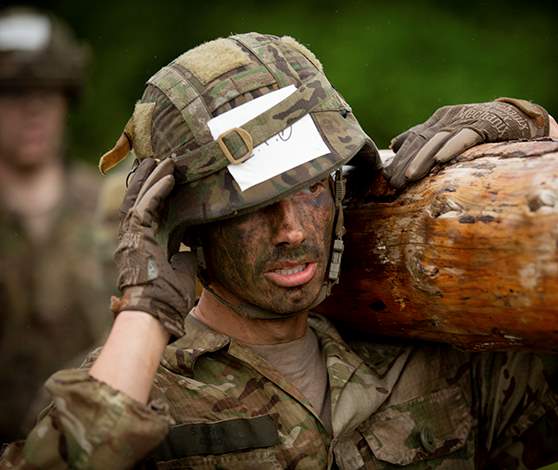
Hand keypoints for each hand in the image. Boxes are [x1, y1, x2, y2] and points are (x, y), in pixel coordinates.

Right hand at [111, 158, 195, 337]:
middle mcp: (136, 236)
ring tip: (164, 160)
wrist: (157, 312)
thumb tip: (194, 244)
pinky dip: (157, 191)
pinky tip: (169, 178)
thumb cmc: (170, 297)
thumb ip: (186, 253)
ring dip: (152, 178)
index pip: (149, 211)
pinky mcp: (136, 236)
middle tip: (160, 159)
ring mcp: (133, 236)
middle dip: (149, 178)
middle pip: (140, 199)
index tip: (167, 177)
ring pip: (140, 198)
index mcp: (146, 243)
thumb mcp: (183, 269)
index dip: (156, 193)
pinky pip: (146, 207)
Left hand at [384, 98, 549, 188]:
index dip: (399, 159)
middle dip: (406, 163)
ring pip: (438, 141)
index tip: (386, 178)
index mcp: (437, 120)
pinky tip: (440, 160)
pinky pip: (464, 138)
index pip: (413, 140)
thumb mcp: (448, 131)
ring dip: (422, 159)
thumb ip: (422, 137)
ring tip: (409, 177)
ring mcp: (464, 120)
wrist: (518, 118)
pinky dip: (451, 148)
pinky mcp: (483, 125)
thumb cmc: (480, 128)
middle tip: (393, 183)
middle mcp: (447, 118)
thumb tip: (394, 144)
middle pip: (421, 141)